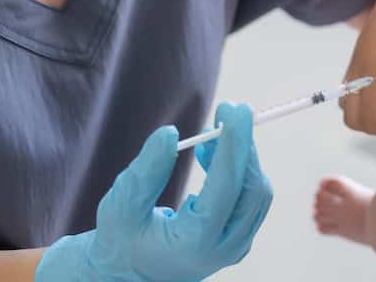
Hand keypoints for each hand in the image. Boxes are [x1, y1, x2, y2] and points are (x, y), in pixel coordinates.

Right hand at [36, 102, 273, 281]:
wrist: (127, 274)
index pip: (226, 188)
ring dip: (240, 157)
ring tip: (208, 138)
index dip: (233, 146)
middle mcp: (223, 249)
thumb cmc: (120, 240)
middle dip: (243, 145)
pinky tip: (211, 154)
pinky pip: (250, 199)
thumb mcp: (119, 207)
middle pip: (251, 189)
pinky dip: (238, 171)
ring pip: (256, 193)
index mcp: (195, 244)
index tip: (234, 110)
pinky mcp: (239, 239)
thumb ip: (144, 173)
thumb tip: (170, 134)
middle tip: (228, 110)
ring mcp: (236, 247)